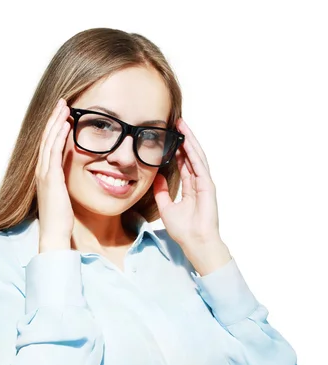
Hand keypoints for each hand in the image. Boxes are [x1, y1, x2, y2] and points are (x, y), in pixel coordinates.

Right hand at [35, 98, 74, 249]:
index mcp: (45, 175)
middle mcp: (41, 171)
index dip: (54, 128)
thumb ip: (67, 184)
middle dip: (54, 119)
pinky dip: (59, 135)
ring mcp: (44, 173)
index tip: (62, 114)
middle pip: (46, 138)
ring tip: (65, 106)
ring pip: (49, 140)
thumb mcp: (65, 197)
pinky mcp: (51, 178)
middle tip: (63, 102)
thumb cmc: (62, 220)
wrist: (55, 234)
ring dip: (56, 121)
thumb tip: (79, 177)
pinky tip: (66, 123)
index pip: (49, 145)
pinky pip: (54, 151)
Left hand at [152, 117, 220, 248]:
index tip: (169, 136)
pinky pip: (200, 166)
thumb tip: (156, 176)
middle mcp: (198, 183)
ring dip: (190, 141)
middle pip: (190, 156)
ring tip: (182, 125)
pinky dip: (194, 153)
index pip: (183, 163)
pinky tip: (188, 142)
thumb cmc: (184, 230)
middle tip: (176, 122)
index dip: (176, 149)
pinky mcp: (208, 186)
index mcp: (190, 187)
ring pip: (196, 157)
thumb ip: (161, 192)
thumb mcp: (166, 207)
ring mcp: (204, 183)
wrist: (195, 242)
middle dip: (184, 139)